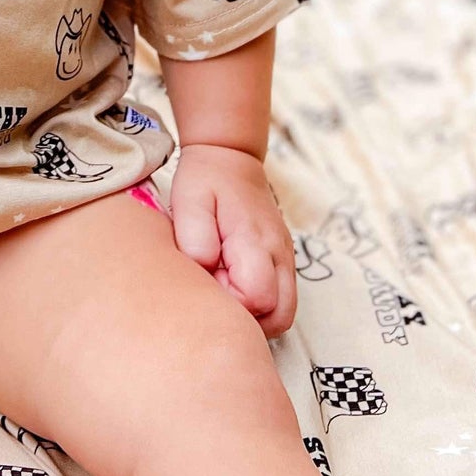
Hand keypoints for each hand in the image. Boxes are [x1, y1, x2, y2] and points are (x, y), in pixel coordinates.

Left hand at [168, 143, 296, 337]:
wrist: (229, 156)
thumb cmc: (205, 181)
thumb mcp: (189, 204)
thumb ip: (195, 242)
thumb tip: (207, 275)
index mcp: (256, 241)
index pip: (258, 300)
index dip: (230, 303)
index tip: (209, 280)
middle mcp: (280, 254)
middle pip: (280, 317)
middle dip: (248, 319)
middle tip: (218, 291)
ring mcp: (286, 258)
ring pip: (285, 313)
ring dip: (256, 313)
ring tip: (224, 286)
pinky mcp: (284, 260)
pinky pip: (282, 298)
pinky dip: (262, 303)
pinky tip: (234, 282)